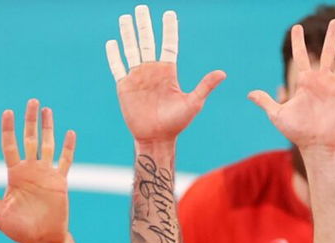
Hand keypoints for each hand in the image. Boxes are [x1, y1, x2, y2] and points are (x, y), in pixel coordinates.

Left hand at [0, 100, 74, 242]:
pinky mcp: (60, 182)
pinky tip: (70, 133)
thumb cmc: (17, 230)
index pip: (10, 146)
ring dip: (48, 127)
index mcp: (14, 174)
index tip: (8, 113)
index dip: (9, 129)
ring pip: (47, 144)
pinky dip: (68, 148)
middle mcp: (30, 170)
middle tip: (32, 101)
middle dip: (30, 120)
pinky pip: (65, 161)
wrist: (40, 240)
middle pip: (29, 139)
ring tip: (47, 109)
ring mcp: (46, 174)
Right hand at [105, 6, 224, 144]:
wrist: (156, 138)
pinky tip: (112, 43)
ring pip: (131, 50)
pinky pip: (118, 67)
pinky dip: (114, 56)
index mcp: (168, 72)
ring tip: (125, 18)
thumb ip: (205, 86)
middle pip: (147, 42)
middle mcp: (152, 70)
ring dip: (128, 34)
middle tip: (141, 8)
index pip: (169, 44)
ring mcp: (137, 77)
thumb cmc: (177, 123)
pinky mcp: (124, 87)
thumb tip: (223, 73)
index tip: (168, 13)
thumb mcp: (193, 103)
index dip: (169, 29)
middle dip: (144, 25)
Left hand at [248, 20, 334, 151]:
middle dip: (331, 37)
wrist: (315, 145)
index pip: (301, 57)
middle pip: (327, 53)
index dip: (298, 42)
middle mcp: (322, 81)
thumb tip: (249, 94)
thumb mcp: (278, 115)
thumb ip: (266, 101)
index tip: (296, 27)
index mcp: (305, 82)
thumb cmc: (297, 132)